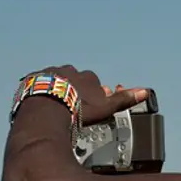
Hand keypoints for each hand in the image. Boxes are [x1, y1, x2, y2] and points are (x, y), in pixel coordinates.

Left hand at [34, 65, 148, 124]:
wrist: (47, 110)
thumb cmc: (78, 109)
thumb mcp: (105, 107)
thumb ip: (123, 99)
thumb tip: (145, 91)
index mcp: (88, 77)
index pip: (94, 84)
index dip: (93, 96)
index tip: (88, 106)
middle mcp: (71, 70)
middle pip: (76, 79)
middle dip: (75, 90)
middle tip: (71, 106)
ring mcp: (52, 72)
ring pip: (57, 79)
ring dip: (57, 88)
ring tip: (55, 104)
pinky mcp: (35, 77)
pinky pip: (39, 82)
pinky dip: (41, 89)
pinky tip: (41, 101)